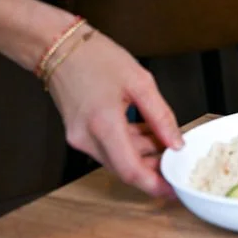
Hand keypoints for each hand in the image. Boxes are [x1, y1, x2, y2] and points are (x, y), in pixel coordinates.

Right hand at [46, 30, 183, 196]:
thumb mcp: (140, 82)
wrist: (60, 47)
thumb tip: (176, 141)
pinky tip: (146, 132)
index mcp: (103, 124)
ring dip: (142, 154)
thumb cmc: (97, 57)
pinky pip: (108, 148)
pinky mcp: (79, 133)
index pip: (130, 170)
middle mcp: (87, 138)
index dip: (153, 184)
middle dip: (152, 167)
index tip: (171, 189)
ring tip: (164, 138)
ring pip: (117, 158)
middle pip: (124, 167)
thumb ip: (161, 116)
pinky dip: (129, 144)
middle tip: (175, 159)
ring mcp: (80, 137)